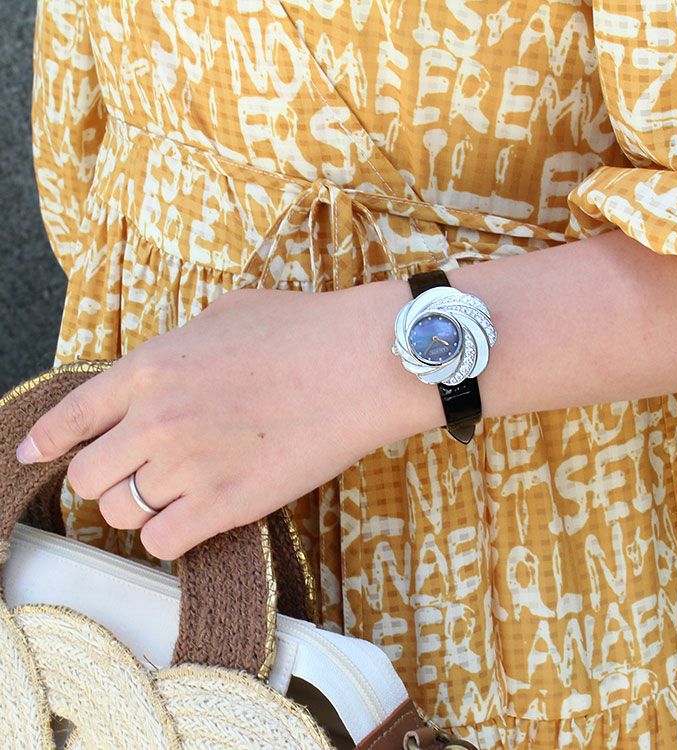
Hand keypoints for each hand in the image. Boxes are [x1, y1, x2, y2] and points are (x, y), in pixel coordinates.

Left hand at [15, 282, 439, 559]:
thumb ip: (179, 346)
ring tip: (173, 493)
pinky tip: (193, 517)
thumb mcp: (225, 314)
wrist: (359, 364)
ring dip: (139, 506)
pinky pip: (162, 541)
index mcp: (150, 369)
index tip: (37, 455)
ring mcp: (189, 466)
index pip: (72, 417)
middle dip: (101, 478)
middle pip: (87, 477)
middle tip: (131, 475)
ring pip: (121, 513)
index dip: (48, 441)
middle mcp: (156, 421)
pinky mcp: (227, 506)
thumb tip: (167, 371)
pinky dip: (169, 535)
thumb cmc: (301, 330)